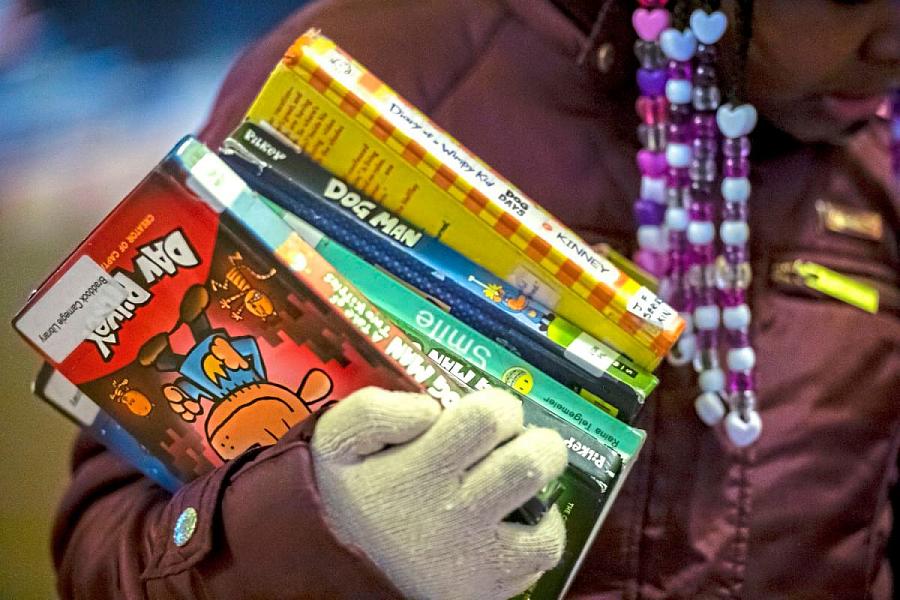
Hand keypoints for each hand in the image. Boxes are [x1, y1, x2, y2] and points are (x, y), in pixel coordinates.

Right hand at [311, 387, 567, 599]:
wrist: (332, 576)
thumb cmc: (343, 500)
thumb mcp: (336, 443)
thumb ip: (373, 410)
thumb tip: (430, 407)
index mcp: (421, 469)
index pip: (488, 417)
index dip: (497, 405)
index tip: (485, 416)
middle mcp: (456, 512)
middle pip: (531, 462)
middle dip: (536, 441)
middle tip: (512, 446)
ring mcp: (478, 555)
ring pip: (546, 513)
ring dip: (543, 489)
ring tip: (520, 479)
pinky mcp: (491, 585)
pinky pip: (544, 553)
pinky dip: (543, 531)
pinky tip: (520, 519)